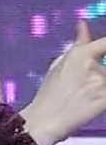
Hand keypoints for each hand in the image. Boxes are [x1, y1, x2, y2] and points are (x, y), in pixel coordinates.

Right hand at [22, 20, 105, 144]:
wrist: (45, 120)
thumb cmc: (51, 92)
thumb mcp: (60, 63)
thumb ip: (78, 43)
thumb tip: (83, 24)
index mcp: (80, 53)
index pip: (105, 43)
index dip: (105, 46)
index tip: (102, 52)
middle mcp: (92, 65)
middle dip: (101, 74)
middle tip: (88, 82)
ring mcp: (101, 83)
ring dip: (101, 86)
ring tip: (86, 95)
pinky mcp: (105, 100)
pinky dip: (102, 96)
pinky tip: (91, 102)